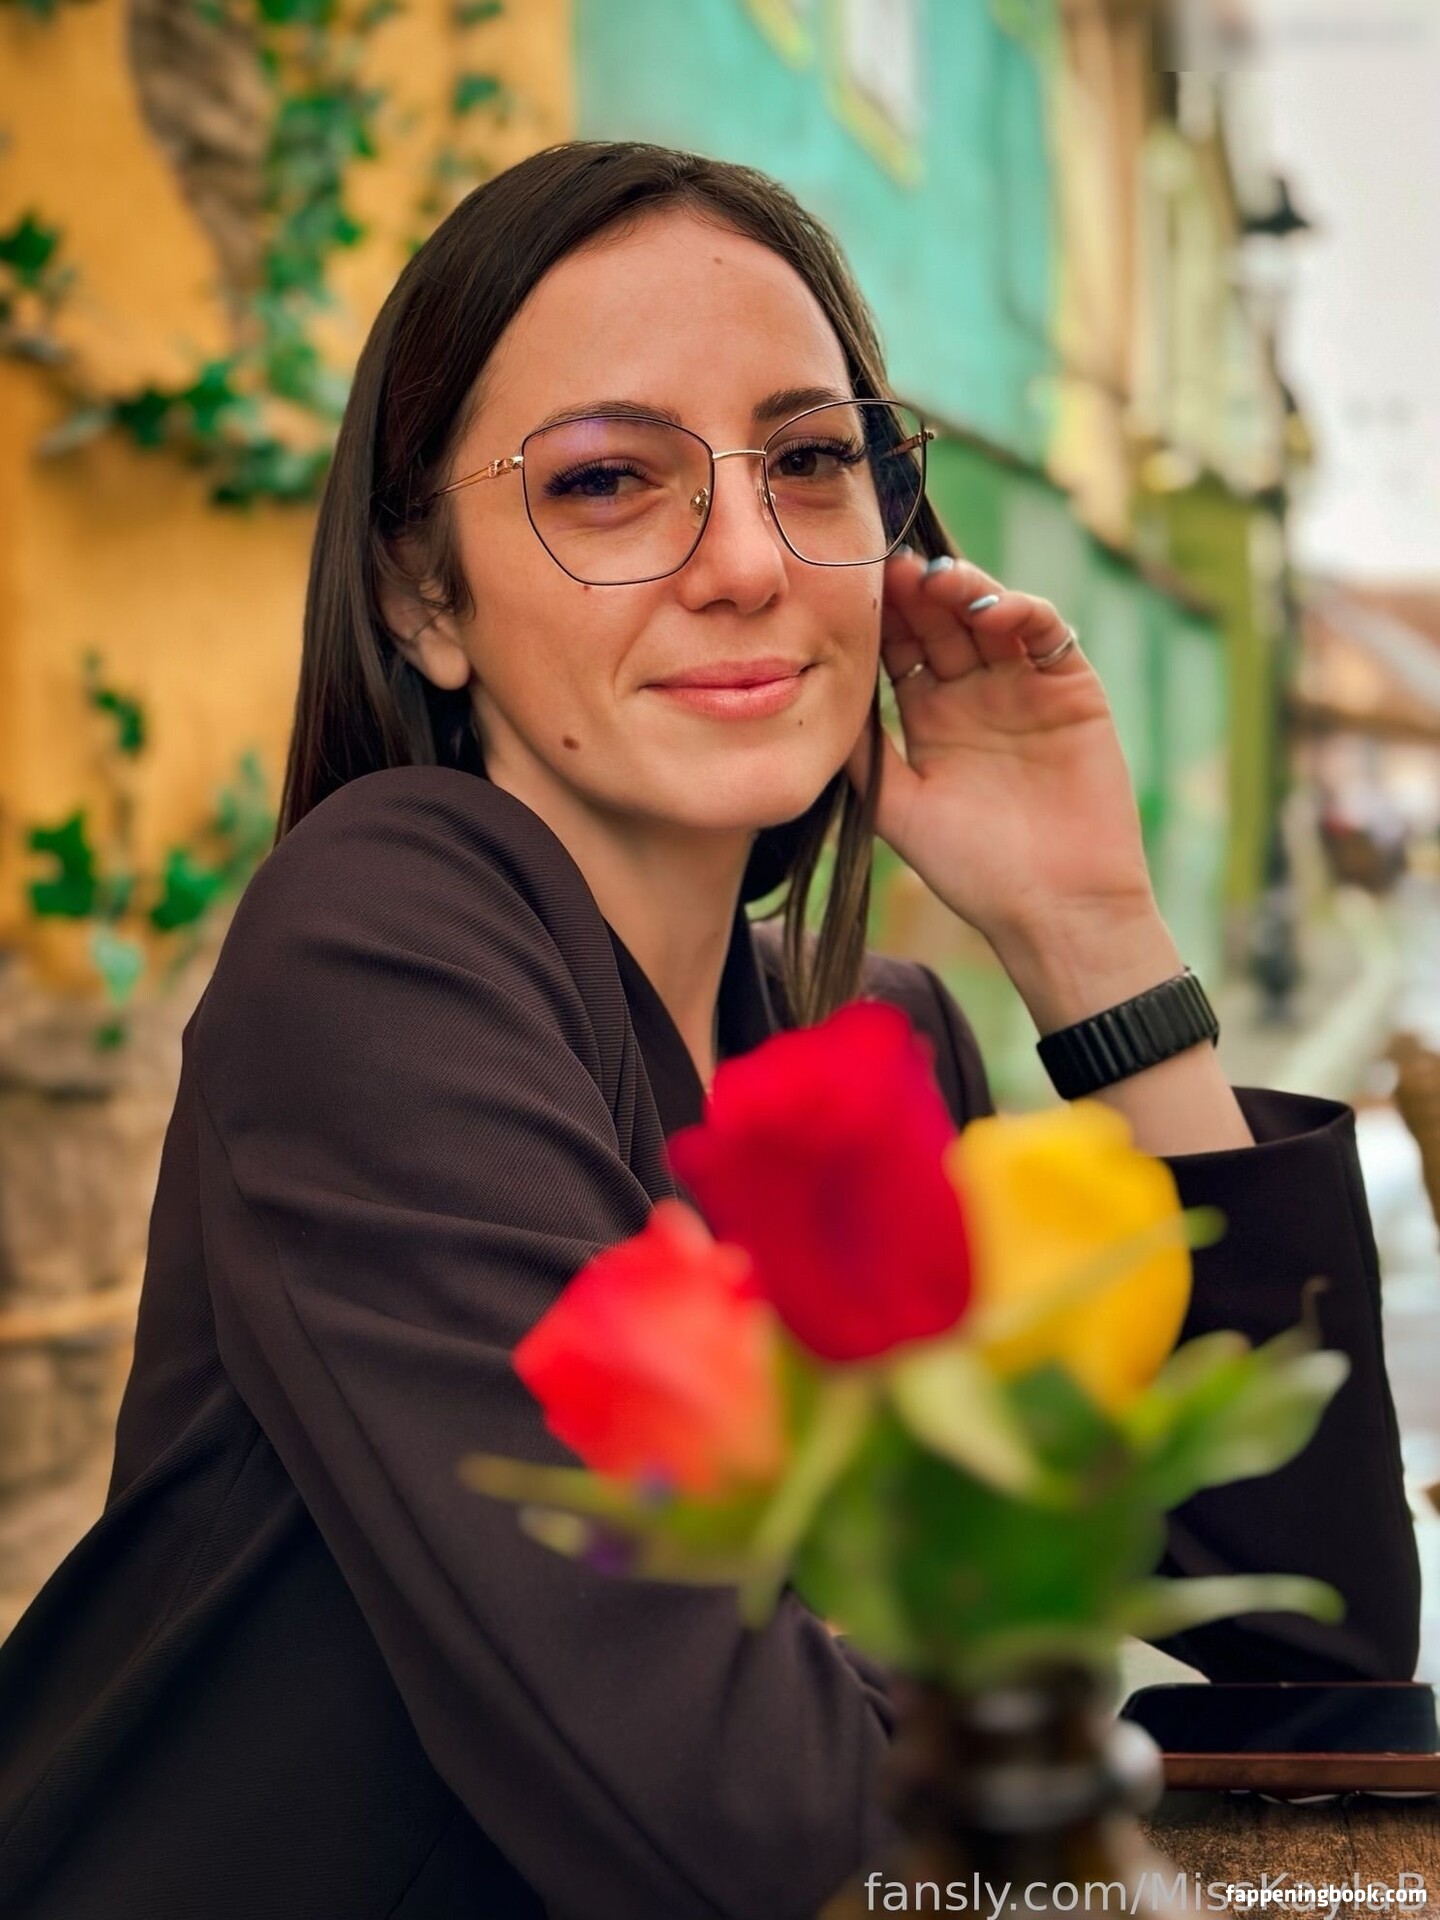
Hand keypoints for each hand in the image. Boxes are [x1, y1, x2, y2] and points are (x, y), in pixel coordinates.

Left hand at [844, 550, 1157, 952]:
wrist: (1054, 907)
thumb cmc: (973, 870)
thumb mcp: (898, 809)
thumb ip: (862, 754)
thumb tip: (810, 700)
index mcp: (929, 717)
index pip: (897, 647)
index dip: (876, 617)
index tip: (846, 589)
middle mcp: (974, 693)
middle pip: (940, 621)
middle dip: (914, 592)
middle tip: (887, 564)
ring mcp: (1024, 686)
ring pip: (990, 615)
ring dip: (963, 589)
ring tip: (934, 579)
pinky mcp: (1072, 688)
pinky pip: (1046, 633)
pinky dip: (1020, 610)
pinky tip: (989, 609)